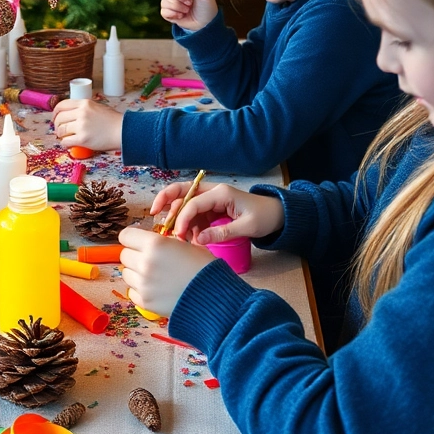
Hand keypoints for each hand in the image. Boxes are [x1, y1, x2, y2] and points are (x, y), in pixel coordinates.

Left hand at [52, 98, 123, 150]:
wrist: (123, 131)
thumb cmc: (113, 120)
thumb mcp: (97, 107)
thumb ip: (84, 108)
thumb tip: (70, 114)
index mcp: (84, 103)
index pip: (61, 105)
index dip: (55, 113)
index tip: (55, 119)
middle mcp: (81, 113)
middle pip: (59, 118)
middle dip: (56, 125)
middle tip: (59, 131)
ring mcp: (82, 126)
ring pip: (61, 130)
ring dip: (60, 135)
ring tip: (64, 137)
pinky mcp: (83, 139)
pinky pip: (66, 141)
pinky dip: (64, 144)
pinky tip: (68, 144)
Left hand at [119, 225, 213, 316]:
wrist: (213, 298)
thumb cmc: (204, 268)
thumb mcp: (186, 245)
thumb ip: (164, 242)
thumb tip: (151, 242)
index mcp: (154, 244)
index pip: (125, 236)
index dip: (132, 238)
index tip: (138, 241)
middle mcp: (145, 263)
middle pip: (124, 255)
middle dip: (135, 255)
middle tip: (150, 260)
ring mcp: (143, 284)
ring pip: (126, 273)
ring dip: (136, 273)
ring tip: (154, 276)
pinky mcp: (145, 302)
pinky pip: (132, 292)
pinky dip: (140, 290)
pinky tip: (156, 289)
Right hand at [155, 181, 284, 243]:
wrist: (279, 214)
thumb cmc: (265, 217)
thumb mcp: (247, 227)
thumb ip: (222, 233)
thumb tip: (199, 241)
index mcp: (220, 193)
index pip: (193, 202)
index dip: (182, 218)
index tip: (178, 236)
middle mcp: (213, 193)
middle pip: (182, 192)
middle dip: (166, 202)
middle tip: (155, 219)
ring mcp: (212, 200)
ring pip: (186, 205)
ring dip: (178, 219)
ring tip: (177, 237)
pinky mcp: (212, 209)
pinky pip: (195, 215)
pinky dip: (189, 226)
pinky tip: (190, 239)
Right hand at [160, 0, 217, 31]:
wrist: (205, 26)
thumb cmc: (207, 8)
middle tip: (190, 2)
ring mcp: (172, 2)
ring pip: (165, 0)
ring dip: (178, 6)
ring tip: (187, 10)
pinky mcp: (168, 13)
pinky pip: (163, 10)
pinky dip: (173, 14)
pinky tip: (181, 16)